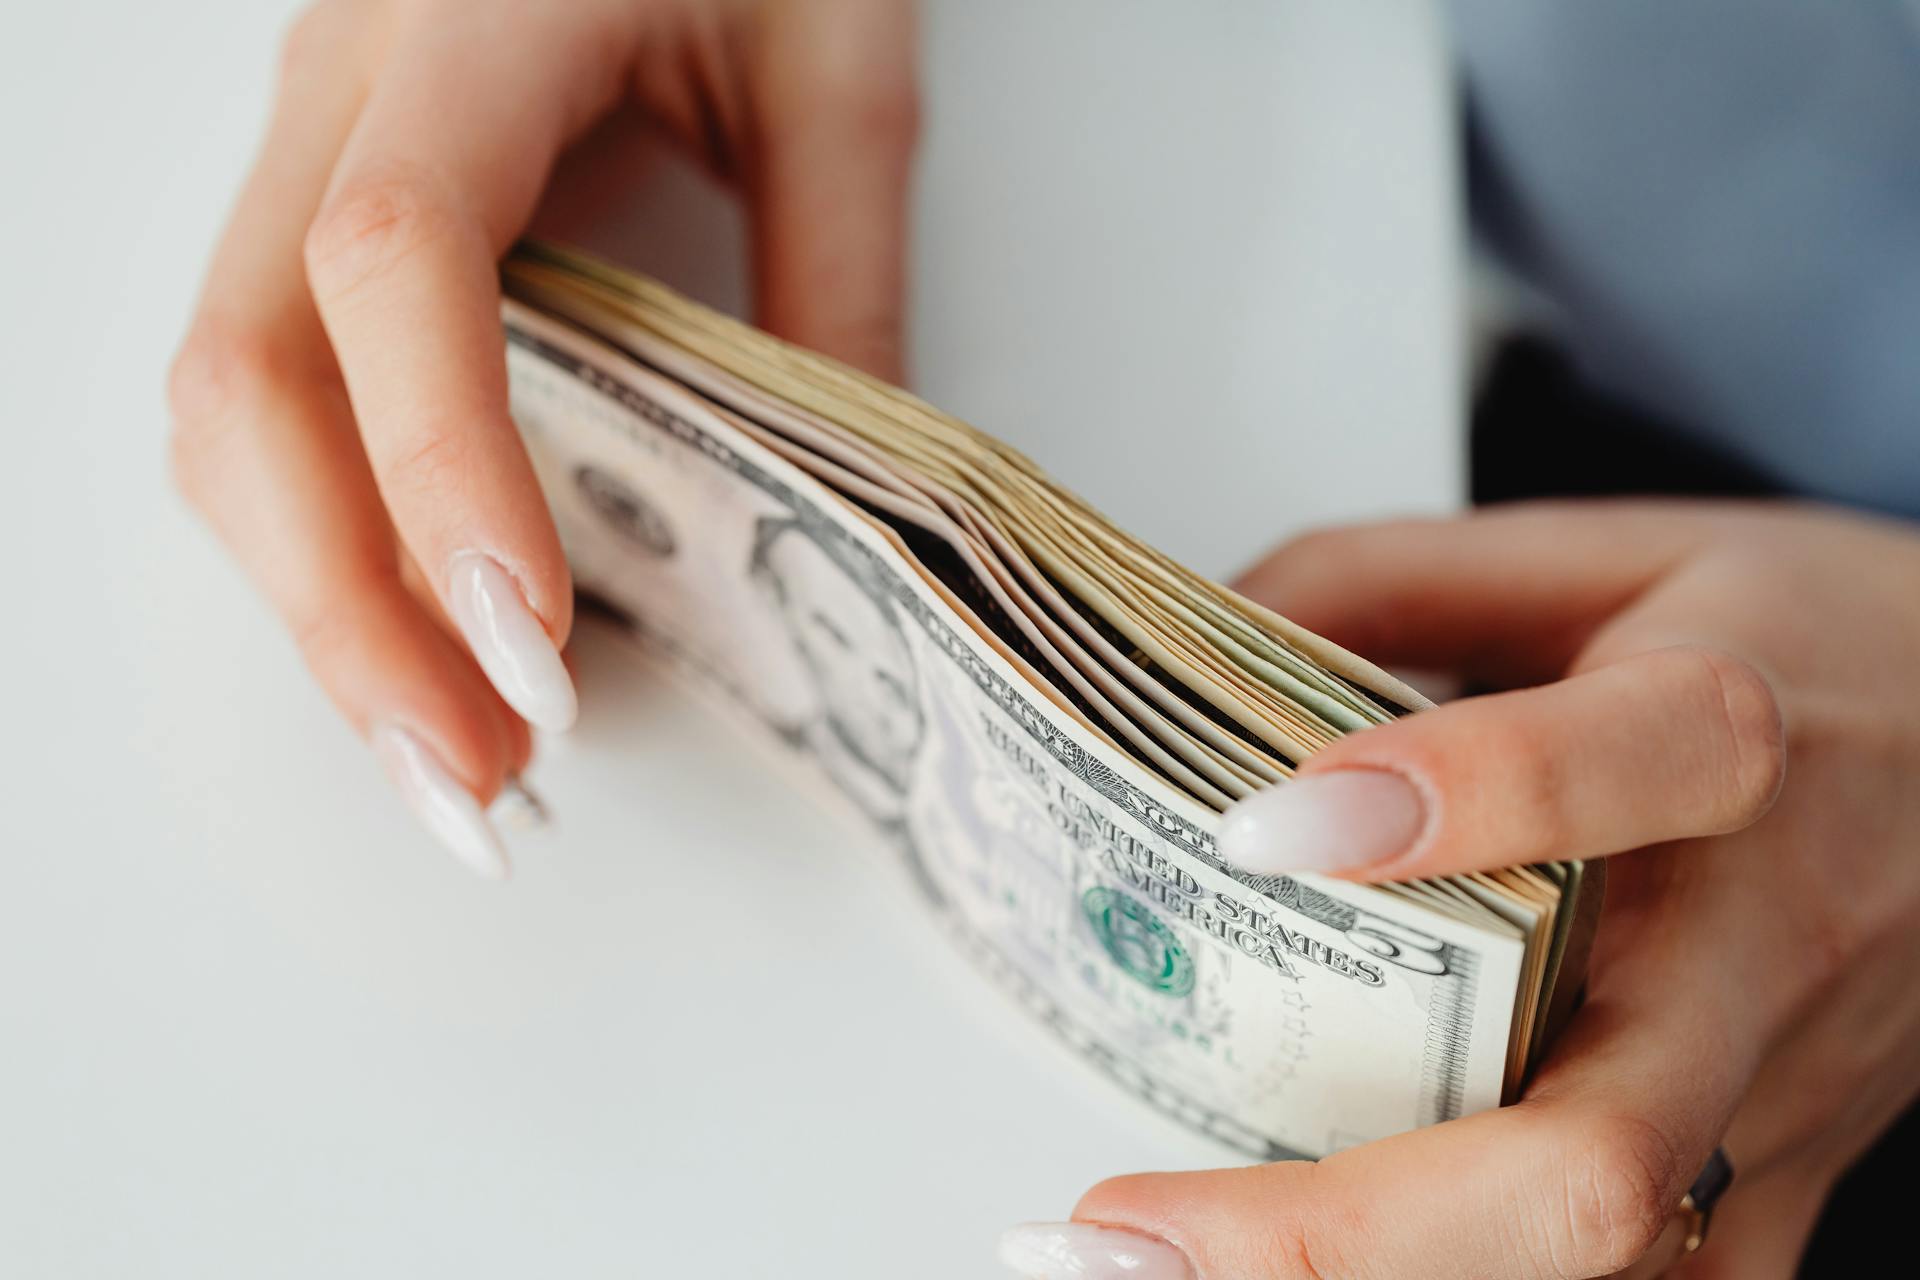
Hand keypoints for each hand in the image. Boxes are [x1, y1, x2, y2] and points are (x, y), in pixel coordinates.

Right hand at [168, 0, 917, 875]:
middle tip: (482, 782)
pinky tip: (425, 648)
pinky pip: (275, 400)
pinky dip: (332, 546)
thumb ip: (839, 277)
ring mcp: (308, 153)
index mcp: (464, 27)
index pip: (397, 258)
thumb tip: (836, 519)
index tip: (530, 646)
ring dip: (324, 606)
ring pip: (230, 408)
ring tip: (463, 761)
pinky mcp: (326, 211)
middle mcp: (341, 95)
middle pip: (254, 371)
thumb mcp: (838, 70)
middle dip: (349, 607)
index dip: (441, 464)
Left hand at [999, 500, 1919, 1278]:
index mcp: (1738, 738)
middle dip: (1337, 1230)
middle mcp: (1767, 948)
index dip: (1457, 799)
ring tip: (1158, 1269)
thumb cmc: (1807, 643)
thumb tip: (1180, 644)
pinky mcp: (1780, 1179)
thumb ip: (1382, 580)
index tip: (1260, 828)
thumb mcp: (1605, 551)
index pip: (1633, 770)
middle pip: (1588, 1155)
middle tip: (1124, 1224)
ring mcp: (1783, 1098)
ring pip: (1601, 1268)